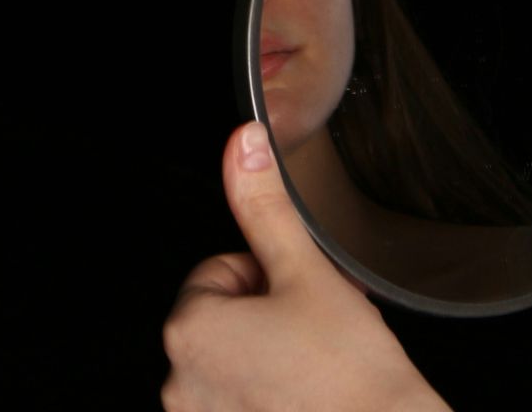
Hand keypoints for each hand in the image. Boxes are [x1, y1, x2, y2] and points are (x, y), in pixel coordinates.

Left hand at [161, 121, 447, 411]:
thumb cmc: (351, 373)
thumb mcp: (307, 272)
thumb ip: (266, 206)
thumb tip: (245, 146)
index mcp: (190, 329)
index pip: (220, 271)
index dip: (269, 274)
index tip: (303, 295)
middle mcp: (180, 382)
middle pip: (225, 318)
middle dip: (271, 314)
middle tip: (317, 328)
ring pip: (235, 361)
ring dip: (270, 354)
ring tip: (317, 364)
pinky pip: (242, 400)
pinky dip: (270, 394)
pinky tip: (308, 394)